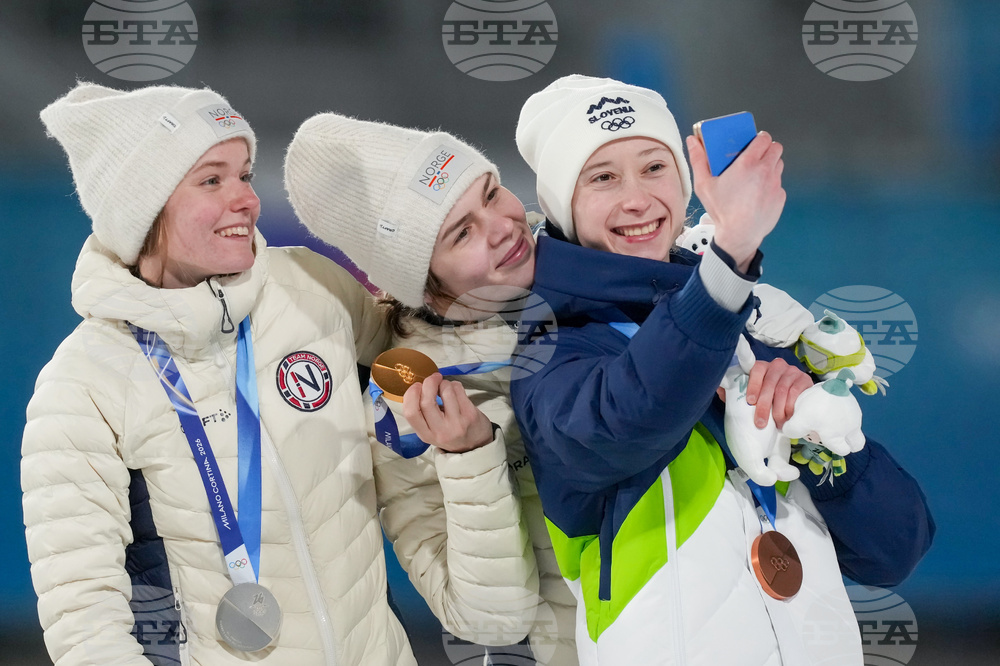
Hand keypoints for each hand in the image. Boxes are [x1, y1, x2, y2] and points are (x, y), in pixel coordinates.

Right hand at [402, 372, 493, 452]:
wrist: (476, 445)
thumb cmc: (450, 434)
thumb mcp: (431, 432)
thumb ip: (422, 415)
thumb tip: (419, 387)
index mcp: (426, 435)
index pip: (411, 413)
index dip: (411, 395)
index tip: (417, 386)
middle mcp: (440, 431)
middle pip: (426, 401)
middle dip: (428, 383)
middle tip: (432, 378)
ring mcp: (457, 423)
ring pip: (445, 391)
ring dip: (444, 383)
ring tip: (445, 386)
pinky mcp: (470, 414)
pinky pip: (458, 390)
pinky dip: (454, 384)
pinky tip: (455, 390)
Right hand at [686, 132, 785, 270]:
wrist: (738, 235)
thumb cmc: (722, 211)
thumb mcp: (704, 185)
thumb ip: (698, 160)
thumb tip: (693, 141)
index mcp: (748, 164)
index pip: (764, 138)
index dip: (759, 138)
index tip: (753, 143)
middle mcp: (765, 171)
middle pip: (775, 148)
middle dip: (767, 150)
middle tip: (755, 158)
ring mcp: (775, 184)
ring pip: (779, 165)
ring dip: (770, 166)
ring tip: (756, 176)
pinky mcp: (780, 197)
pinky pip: (778, 183)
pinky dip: (771, 185)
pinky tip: (758, 193)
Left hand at [745, 358, 812, 429]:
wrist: (797, 396)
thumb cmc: (773, 396)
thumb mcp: (760, 393)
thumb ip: (747, 395)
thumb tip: (729, 399)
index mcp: (763, 366)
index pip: (757, 370)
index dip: (753, 385)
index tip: (750, 401)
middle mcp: (777, 365)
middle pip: (769, 384)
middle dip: (764, 405)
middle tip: (760, 422)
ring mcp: (792, 371)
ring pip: (782, 390)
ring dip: (778, 409)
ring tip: (776, 422)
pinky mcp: (804, 379)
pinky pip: (795, 393)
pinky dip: (789, 407)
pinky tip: (787, 417)